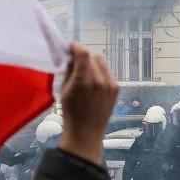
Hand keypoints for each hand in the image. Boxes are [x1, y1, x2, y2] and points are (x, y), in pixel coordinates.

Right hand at [57, 43, 117, 165]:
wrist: (86, 132)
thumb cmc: (70, 112)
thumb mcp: (64, 90)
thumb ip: (68, 70)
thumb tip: (70, 56)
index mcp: (83, 81)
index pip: (83, 53)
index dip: (75, 47)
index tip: (70, 47)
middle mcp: (99, 80)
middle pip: (92, 56)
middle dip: (83, 57)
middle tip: (76, 63)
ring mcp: (110, 84)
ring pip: (101, 62)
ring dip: (93, 64)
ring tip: (86, 73)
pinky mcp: (116, 88)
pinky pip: (107, 72)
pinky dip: (100, 73)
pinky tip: (94, 83)